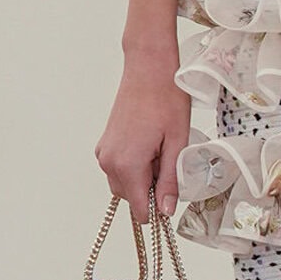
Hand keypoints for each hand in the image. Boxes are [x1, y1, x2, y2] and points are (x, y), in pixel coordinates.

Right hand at [96, 56, 189, 223]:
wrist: (148, 69)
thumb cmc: (166, 99)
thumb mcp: (177, 143)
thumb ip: (169, 180)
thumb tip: (166, 210)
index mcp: (127, 164)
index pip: (140, 209)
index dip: (158, 208)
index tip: (172, 196)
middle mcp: (109, 162)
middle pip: (131, 199)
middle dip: (150, 190)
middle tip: (168, 161)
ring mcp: (104, 152)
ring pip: (124, 184)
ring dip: (142, 178)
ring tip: (159, 150)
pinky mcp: (104, 144)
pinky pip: (118, 169)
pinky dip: (134, 166)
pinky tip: (149, 145)